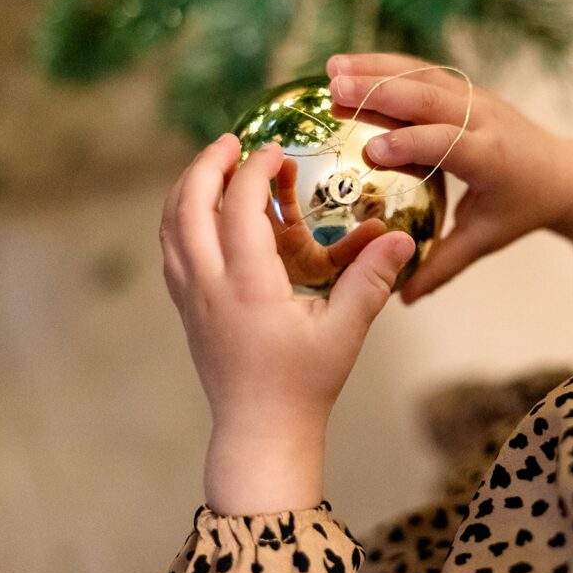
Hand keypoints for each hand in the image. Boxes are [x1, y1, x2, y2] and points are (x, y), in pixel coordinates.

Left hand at [160, 134, 415, 513]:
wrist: (261, 431)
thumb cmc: (305, 384)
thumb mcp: (346, 330)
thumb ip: (372, 280)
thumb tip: (402, 236)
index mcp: (248, 287)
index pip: (238, 209)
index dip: (254, 172)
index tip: (275, 151)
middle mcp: (209, 286)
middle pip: (187, 207)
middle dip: (207, 166)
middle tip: (232, 141)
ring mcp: (191, 298)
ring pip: (170, 227)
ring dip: (187, 188)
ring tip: (214, 167)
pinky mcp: (187, 309)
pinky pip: (171, 251)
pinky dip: (180, 219)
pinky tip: (203, 213)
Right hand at [327, 53, 572, 302]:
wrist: (563, 171)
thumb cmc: (522, 208)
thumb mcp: (486, 240)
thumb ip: (443, 266)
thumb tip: (402, 298)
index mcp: (492, 159)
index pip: (450, 144)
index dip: (411, 145)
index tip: (372, 151)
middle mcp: (485, 120)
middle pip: (431, 99)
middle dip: (381, 92)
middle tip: (335, 91)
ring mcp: (478, 98)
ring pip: (425, 75)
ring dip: (377, 69)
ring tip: (331, 68)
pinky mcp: (469, 89)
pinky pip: (427, 71)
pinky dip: (389, 64)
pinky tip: (353, 63)